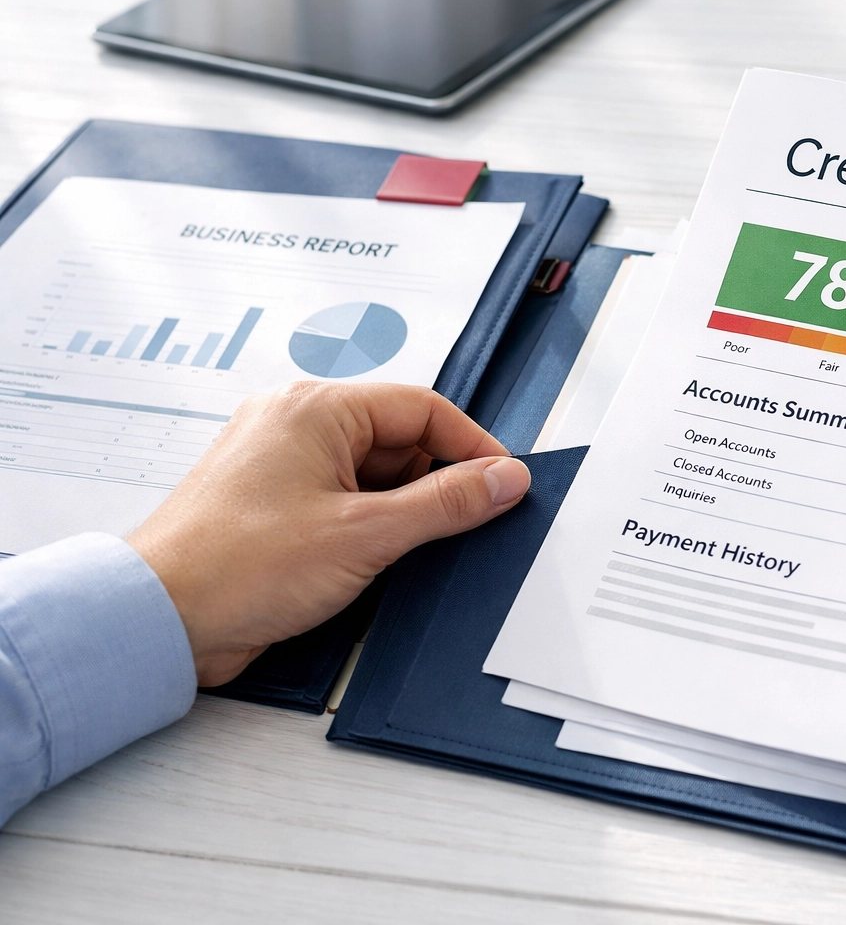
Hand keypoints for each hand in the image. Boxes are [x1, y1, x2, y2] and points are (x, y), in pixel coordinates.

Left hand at [128, 382, 529, 685]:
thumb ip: (447, 503)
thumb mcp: (366, 534)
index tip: (505, 485)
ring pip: (375, 475)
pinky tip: (377, 562)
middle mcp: (296, 424)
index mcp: (316, 409)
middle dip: (435, 486)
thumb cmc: (236, 567)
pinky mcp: (276, 504)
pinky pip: (345, 500)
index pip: (423, 408)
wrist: (157, 620)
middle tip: (464, 527)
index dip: (473, 447)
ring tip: (403, 553)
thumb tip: (504, 478)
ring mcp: (283, 464)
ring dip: (402, 512)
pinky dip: (371, 527)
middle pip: (401, 441)